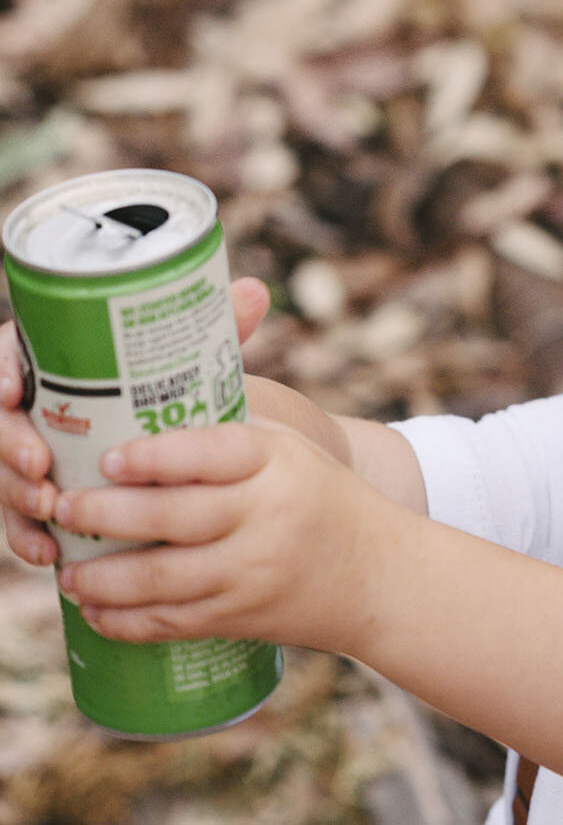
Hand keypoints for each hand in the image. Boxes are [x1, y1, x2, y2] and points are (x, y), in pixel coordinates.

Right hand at [0, 277, 271, 566]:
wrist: (186, 441)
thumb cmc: (178, 389)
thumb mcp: (192, 360)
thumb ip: (216, 327)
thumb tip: (254, 292)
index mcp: (58, 359)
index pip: (8, 354)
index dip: (0, 372)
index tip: (12, 392)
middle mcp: (37, 405)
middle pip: (0, 419)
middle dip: (9, 444)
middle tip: (42, 465)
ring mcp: (33, 452)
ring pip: (6, 471)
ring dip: (18, 494)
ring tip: (52, 510)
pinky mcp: (42, 494)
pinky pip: (20, 519)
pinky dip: (30, 536)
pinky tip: (51, 553)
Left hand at [51, 419, 402, 652]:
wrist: (380, 576)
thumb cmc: (323, 498)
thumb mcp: (292, 449)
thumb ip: (226, 433)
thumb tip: (137, 412)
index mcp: (278, 463)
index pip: (211, 452)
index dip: (155, 455)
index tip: (108, 457)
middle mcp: (267, 516)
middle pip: (172, 516)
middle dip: (103, 515)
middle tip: (63, 507)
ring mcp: (254, 571)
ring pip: (160, 578)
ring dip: (100, 577)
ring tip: (68, 569)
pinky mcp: (244, 617)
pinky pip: (171, 622)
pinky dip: (125, 621)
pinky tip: (96, 611)